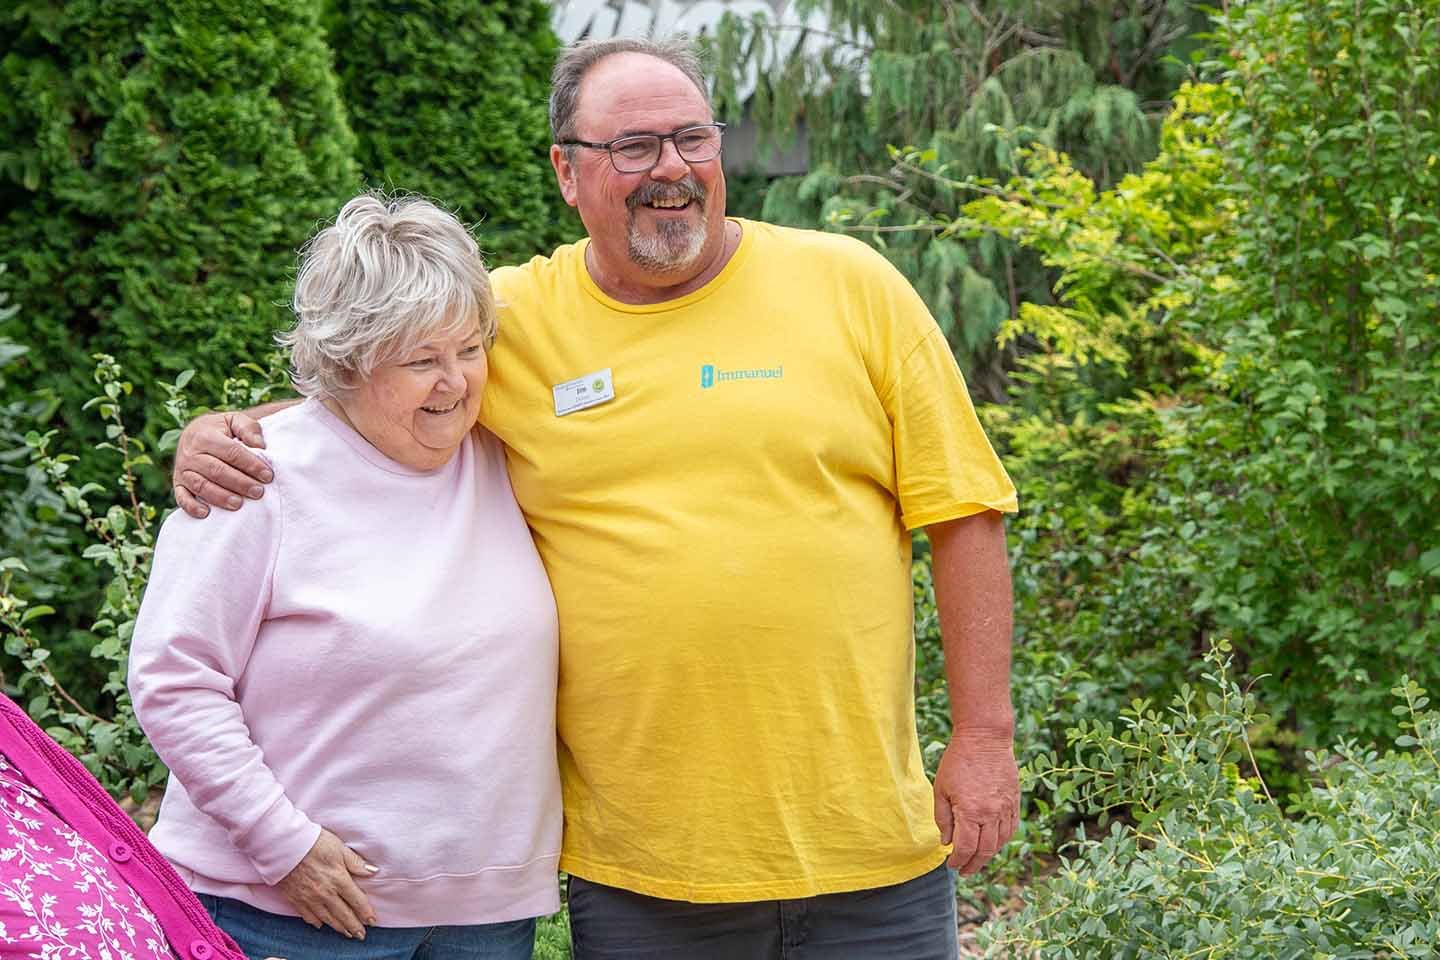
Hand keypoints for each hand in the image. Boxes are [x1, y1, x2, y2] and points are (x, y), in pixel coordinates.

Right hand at [172, 412, 270, 517]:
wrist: (197, 432)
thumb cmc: (222, 429)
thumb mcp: (235, 420)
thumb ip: (248, 429)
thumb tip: (259, 446)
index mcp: (204, 435)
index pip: (231, 452)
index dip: (250, 464)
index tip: (267, 475)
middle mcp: (190, 453)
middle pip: (216, 471)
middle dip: (239, 483)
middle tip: (258, 492)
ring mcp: (182, 469)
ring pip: (201, 485)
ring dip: (220, 496)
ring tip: (239, 504)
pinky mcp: (178, 483)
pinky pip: (182, 497)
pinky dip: (191, 506)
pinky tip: (206, 513)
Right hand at [274, 828, 378, 938]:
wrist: (284, 846)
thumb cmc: (314, 842)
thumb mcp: (339, 847)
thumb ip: (355, 862)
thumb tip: (373, 871)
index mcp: (339, 879)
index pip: (357, 901)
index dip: (365, 913)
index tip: (372, 921)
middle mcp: (326, 893)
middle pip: (343, 914)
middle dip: (354, 927)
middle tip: (361, 935)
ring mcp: (310, 898)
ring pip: (327, 918)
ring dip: (339, 927)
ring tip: (347, 933)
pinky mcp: (296, 899)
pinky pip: (308, 916)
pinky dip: (317, 922)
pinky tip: (321, 925)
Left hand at [933, 733, 1019, 874]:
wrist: (985, 738)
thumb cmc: (958, 761)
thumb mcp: (941, 789)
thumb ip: (943, 819)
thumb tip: (947, 842)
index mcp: (970, 811)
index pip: (965, 848)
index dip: (958, 860)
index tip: (951, 865)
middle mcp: (991, 814)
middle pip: (985, 850)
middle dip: (973, 864)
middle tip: (964, 870)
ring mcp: (1006, 808)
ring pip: (1000, 842)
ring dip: (988, 855)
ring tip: (977, 859)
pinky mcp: (1014, 801)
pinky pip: (1011, 829)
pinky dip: (1002, 840)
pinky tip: (993, 843)